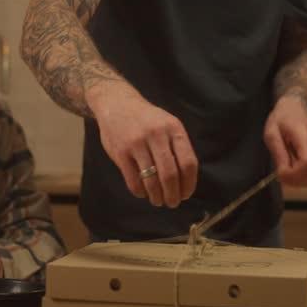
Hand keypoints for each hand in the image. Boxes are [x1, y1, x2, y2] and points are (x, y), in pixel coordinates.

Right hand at [90, 82, 197, 207]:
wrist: (116, 103)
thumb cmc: (147, 118)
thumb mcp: (167, 124)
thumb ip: (177, 147)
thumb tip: (186, 179)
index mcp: (173, 129)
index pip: (188, 162)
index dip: (189, 183)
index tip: (186, 194)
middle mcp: (157, 135)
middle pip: (170, 174)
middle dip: (173, 194)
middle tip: (173, 203)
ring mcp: (137, 143)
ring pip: (151, 180)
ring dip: (157, 196)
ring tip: (158, 201)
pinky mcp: (121, 152)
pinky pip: (133, 180)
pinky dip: (140, 191)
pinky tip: (143, 193)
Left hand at [264, 95, 306, 185]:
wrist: (296, 107)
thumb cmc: (282, 118)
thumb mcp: (272, 133)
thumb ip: (278, 153)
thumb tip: (283, 173)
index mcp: (304, 137)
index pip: (306, 164)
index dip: (293, 174)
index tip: (279, 173)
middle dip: (296, 180)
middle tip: (281, 175)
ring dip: (299, 179)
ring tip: (285, 170)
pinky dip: (302, 175)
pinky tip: (291, 166)